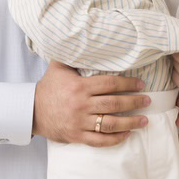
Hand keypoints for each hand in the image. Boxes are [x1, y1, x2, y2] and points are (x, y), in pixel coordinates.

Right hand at [33, 61, 149, 146]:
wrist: (31, 111)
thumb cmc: (48, 87)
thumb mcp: (58, 66)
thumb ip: (74, 55)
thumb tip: (87, 38)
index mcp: (79, 87)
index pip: (110, 84)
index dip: (128, 84)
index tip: (140, 84)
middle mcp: (81, 105)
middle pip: (114, 104)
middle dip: (134, 102)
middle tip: (147, 101)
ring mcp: (79, 122)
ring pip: (110, 124)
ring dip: (130, 123)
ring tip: (144, 120)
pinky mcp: (77, 136)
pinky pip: (99, 140)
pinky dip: (115, 139)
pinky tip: (127, 134)